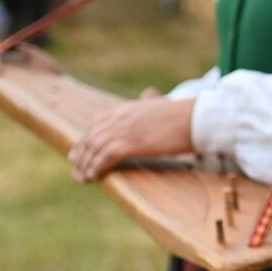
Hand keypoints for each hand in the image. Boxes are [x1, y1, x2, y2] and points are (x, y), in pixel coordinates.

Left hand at [68, 97, 194, 181]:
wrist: (195, 118)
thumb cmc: (182, 113)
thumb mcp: (162, 102)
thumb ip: (151, 99)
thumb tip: (149, 92)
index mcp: (126, 109)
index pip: (96, 124)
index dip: (84, 140)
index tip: (77, 153)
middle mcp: (121, 118)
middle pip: (91, 137)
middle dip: (81, 155)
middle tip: (76, 170)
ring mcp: (126, 129)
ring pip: (95, 148)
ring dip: (86, 165)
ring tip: (83, 178)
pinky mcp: (133, 143)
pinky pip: (107, 156)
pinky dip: (97, 167)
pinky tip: (95, 176)